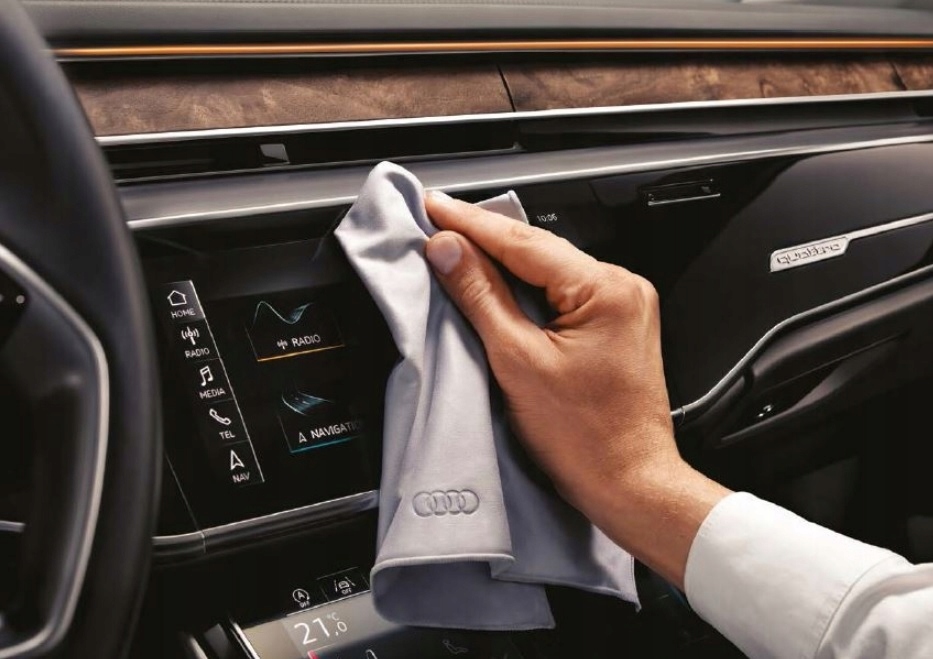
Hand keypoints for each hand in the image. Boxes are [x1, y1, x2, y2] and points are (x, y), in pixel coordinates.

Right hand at [423, 191, 729, 586]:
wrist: (629, 483)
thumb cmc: (587, 439)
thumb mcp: (518, 361)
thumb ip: (480, 297)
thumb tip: (449, 251)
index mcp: (605, 289)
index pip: (522, 241)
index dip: (469, 222)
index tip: (433, 206)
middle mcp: (621, 288)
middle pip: (538, 249)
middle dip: (483, 236)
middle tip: (435, 220)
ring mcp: (623, 306)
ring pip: (549, 269)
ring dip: (502, 261)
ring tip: (455, 247)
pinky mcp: (615, 326)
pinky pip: (562, 292)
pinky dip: (525, 288)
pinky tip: (495, 284)